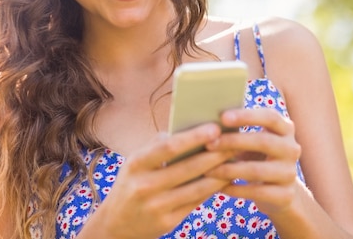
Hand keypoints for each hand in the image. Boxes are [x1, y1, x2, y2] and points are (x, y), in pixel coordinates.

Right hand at [81, 123, 234, 238]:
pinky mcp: (168, 222)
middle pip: (190, 167)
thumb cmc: (132, 183)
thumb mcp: (136, 162)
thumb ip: (159, 145)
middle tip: (236, 141)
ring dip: (222, 172)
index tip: (215, 128)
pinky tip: (226, 177)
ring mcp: (157, 206)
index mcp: (137, 164)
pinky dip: (214, 188)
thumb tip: (192, 127)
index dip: (194, 137)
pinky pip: (197, 201)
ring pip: (199, 186)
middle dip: (216, 154)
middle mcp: (145, 185)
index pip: (169, 147)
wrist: (115, 225)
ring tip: (237, 158)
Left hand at [204, 108, 302, 214]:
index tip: (223, 117)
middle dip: (233, 142)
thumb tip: (209, 122)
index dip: (247, 116)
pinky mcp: (285, 195)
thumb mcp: (255, 141)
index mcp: (286, 129)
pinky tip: (219, 187)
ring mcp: (290, 173)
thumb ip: (241, 129)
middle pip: (263, 142)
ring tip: (208, 170)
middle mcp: (292, 149)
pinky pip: (256, 192)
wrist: (280, 192)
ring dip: (229, 169)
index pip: (270, 117)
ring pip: (257, 170)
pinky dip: (235, 189)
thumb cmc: (258, 158)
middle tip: (209, 144)